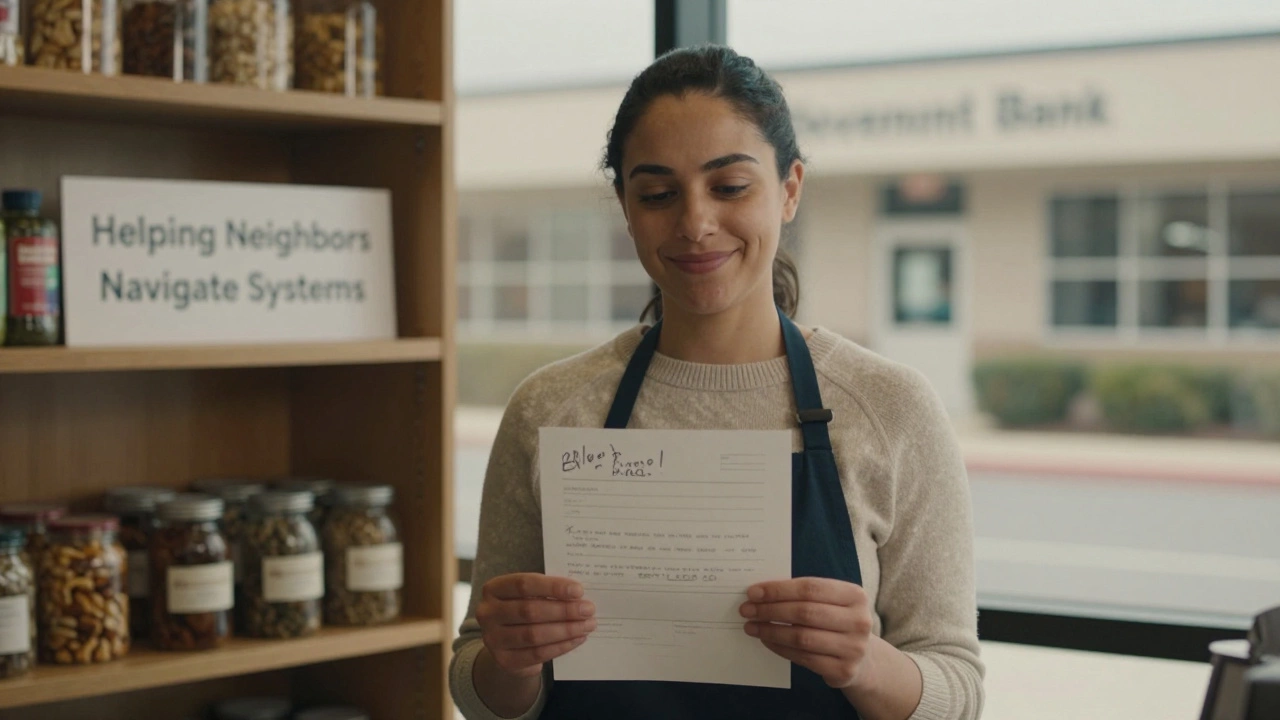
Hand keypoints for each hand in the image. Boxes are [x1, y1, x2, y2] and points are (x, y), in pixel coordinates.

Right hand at [475, 573, 596, 677]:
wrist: (507, 641)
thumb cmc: (523, 608)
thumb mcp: (528, 594)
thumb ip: (546, 591)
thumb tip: (578, 594)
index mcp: (493, 589)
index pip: (523, 584)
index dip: (552, 587)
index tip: (578, 590)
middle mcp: (487, 613)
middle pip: (529, 611)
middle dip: (564, 610)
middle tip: (588, 609)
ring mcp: (493, 639)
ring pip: (534, 635)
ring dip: (565, 630)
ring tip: (587, 625)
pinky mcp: (503, 660)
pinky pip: (536, 654)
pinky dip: (560, 647)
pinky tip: (577, 639)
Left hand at [740, 577, 872, 688]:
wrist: (863, 658)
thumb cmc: (837, 621)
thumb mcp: (831, 602)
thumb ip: (804, 595)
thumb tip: (761, 593)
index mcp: (855, 595)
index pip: (810, 588)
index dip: (779, 590)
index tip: (753, 592)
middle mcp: (859, 621)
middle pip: (805, 612)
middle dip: (770, 610)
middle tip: (747, 610)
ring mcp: (853, 648)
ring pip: (801, 637)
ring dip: (771, 631)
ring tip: (751, 626)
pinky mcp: (842, 671)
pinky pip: (803, 658)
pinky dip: (780, 648)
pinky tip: (767, 640)